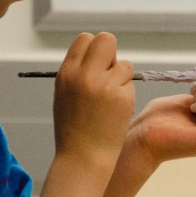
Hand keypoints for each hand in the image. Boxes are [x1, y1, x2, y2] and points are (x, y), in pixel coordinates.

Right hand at [51, 33, 134, 162]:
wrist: (83, 157)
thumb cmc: (74, 128)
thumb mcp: (65, 94)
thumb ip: (78, 73)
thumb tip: (97, 56)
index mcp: (66, 73)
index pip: (85, 39)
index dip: (94, 51)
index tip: (96, 66)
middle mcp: (84, 75)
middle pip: (107, 39)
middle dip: (111, 54)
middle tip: (109, 75)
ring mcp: (104, 85)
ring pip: (124, 64)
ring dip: (121, 78)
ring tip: (110, 100)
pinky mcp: (122, 96)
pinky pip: (130, 83)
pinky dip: (126, 94)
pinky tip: (116, 110)